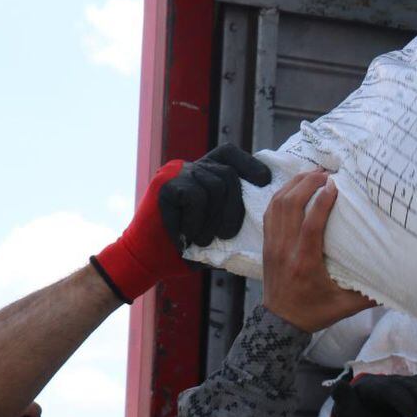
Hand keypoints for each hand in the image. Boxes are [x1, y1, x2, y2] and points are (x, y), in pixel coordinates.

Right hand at [92, 143, 272, 302]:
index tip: (265, 181)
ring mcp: (175, 174)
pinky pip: (194, 197)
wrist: (147, 260)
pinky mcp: (164, 185)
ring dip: (213, 219)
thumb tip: (268, 218)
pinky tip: (187, 235)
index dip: (249, 164)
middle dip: (235, 207)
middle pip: (227, 174)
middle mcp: (190, 168)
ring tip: (204, 240)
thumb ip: (234, 220)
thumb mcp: (217, 232)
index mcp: (204, 175)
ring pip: (214, 185)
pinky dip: (196, 221)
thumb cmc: (185, 250)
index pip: (229, 156)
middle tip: (229, 234)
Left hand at [261, 170, 375, 331]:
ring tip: (312, 173)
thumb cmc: (314, 313)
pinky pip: (270, 211)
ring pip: (277, 204)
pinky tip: (295, 187)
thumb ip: (369, 296)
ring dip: (294, 184)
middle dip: (307, 183)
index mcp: (305, 263)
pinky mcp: (267, 243)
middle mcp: (286, 250)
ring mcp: (273, 245)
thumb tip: (397, 283)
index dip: (322, 201)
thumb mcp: (345, 308)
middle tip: (326, 172)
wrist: (280, 322)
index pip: (311, 224)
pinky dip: (281, 194)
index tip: (335, 185)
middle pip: (290, 206)